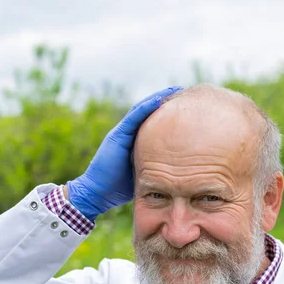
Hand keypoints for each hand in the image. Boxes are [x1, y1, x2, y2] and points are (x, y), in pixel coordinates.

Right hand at [67, 86, 182, 220]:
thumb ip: (155, 166)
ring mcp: (121, 133)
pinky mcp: (117, 136)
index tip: (186, 106)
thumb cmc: (119, 188)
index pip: (153, 122)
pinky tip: (159, 99)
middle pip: (149, 112)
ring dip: (158, 98)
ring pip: (142, 110)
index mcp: (135, 141)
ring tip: (174, 90)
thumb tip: (178, 169)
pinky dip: (146, 107)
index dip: (167, 112)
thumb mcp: (143, 173)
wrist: (97, 193)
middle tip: (183, 92)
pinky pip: (134, 118)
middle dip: (165, 101)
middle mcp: (128, 134)